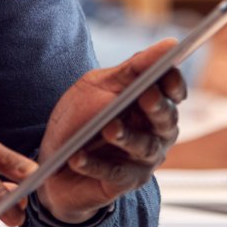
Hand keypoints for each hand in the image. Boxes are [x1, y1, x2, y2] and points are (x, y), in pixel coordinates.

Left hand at [35, 39, 184, 222]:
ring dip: (126, 136)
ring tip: (108, 128)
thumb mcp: (99, 86)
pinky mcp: (124, 183)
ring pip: (144, 147)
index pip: (174, 92)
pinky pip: (113, 174)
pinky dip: (94, 165)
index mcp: (152, 105)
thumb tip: (171, 44)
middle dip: (157, 106)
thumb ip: (133, 68)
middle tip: (146, 95)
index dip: (173, 84)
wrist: (52, 165)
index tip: (167, 72)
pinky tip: (77, 158)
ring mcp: (142, 160)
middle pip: (166, 119)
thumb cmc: (79, 120)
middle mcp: (156, 133)